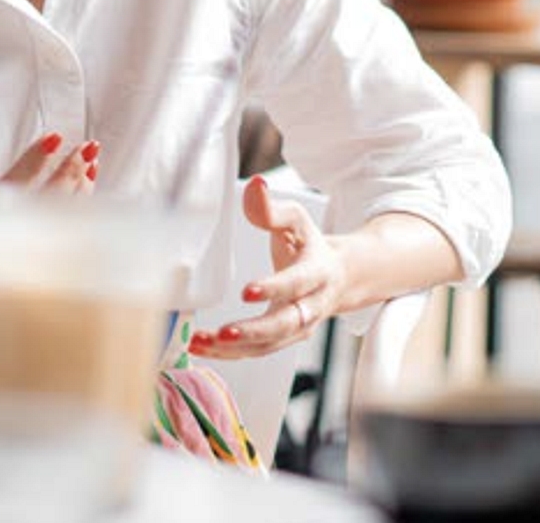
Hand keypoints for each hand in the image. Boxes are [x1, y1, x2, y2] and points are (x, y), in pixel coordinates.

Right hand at [0, 130, 99, 382]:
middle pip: (45, 210)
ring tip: (90, 166)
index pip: (10, 192)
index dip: (35, 162)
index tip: (55, 137)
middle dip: (69, 175)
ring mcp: (16, 282)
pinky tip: (83, 206)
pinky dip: (74, 227)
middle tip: (86, 147)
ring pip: (58, 233)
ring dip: (77, 198)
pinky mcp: (27, 297)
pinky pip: (60, 255)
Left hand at [189, 175, 345, 359]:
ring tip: (201, 342)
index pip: (297, 283)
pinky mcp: (282, 340)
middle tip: (224, 333)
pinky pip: (257, 352)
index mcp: (318, 272)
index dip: (274, 288)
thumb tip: (255, 185)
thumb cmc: (311, 246)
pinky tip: (201, 347)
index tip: (246, 291)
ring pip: (269, 345)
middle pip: (286, 324)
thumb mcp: (297, 220)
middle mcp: (312, 305)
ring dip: (235, 349)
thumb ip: (273, 209)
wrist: (339, 278)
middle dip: (254, 331)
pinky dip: (229, 354)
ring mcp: (298, 328)